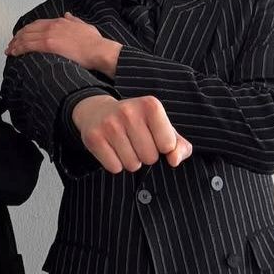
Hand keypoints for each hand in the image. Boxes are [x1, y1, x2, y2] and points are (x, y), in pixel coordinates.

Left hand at [6, 16, 119, 76]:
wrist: (99, 50)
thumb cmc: (95, 43)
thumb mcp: (85, 26)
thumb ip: (74, 20)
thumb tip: (68, 15)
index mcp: (61, 21)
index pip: (38, 23)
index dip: (28, 29)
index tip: (22, 35)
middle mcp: (53, 26)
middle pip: (29, 29)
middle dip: (18, 36)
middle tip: (12, 43)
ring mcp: (50, 34)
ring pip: (26, 37)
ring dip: (15, 44)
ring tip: (9, 50)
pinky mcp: (49, 45)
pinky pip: (28, 45)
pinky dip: (18, 48)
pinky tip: (13, 52)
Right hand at [72, 93, 191, 173]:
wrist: (98, 112)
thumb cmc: (137, 123)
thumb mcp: (162, 128)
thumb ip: (180, 146)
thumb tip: (173, 160)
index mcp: (151, 105)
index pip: (168, 145)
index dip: (162, 147)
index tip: (153, 137)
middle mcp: (129, 111)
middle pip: (150, 157)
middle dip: (145, 156)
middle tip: (136, 142)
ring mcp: (110, 124)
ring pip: (132, 165)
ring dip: (131, 161)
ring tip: (124, 145)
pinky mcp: (94, 137)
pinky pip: (114, 167)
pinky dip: (115, 164)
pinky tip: (112, 150)